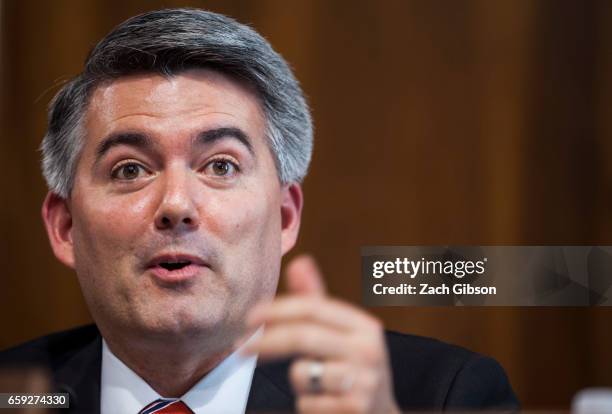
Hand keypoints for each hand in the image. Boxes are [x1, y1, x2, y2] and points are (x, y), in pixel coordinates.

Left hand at [243, 255, 400, 413]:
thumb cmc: (353, 369)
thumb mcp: (342, 335)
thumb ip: (317, 302)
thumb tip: (299, 261)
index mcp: (364, 326)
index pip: (314, 307)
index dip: (278, 309)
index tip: (250, 317)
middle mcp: (368, 351)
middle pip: (304, 336)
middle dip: (267, 341)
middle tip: (241, 348)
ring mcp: (364, 382)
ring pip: (302, 373)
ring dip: (297, 381)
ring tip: (315, 385)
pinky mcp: (355, 409)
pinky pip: (307, 403)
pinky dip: (307, 405)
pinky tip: (323, 404)